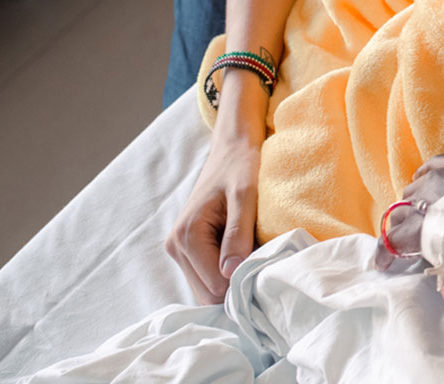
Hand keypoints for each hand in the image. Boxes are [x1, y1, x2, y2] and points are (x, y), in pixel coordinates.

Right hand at [165, 126, 261, 303]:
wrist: (233, 148)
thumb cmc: (241, 166)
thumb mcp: (245, 196)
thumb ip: (238, 233)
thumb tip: (232, 273)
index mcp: (185, 237)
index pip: (215, 287)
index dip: (242, 284)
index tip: (268, 268)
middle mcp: (175, 247)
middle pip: (208, 295)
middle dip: (236, 286)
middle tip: (265, 264)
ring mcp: (180, 250)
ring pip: (208, 290)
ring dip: (233, 281)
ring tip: (256, 256)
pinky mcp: (189, 249)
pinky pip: (209, 277)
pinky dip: (228, 273)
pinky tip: (245, 255)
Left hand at [373, 154, 443, 270]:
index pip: (432, 167)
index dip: (425, 178)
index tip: (423, 184)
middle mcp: (433, 181)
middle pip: (412, 192)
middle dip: (415, 206)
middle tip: (423, 222)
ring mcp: (418, 205)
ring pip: (399, 214)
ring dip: (403, 225)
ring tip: (408, 241)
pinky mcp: (409, 231)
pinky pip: (389, 241)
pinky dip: (385, 252)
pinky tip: (383, 263)